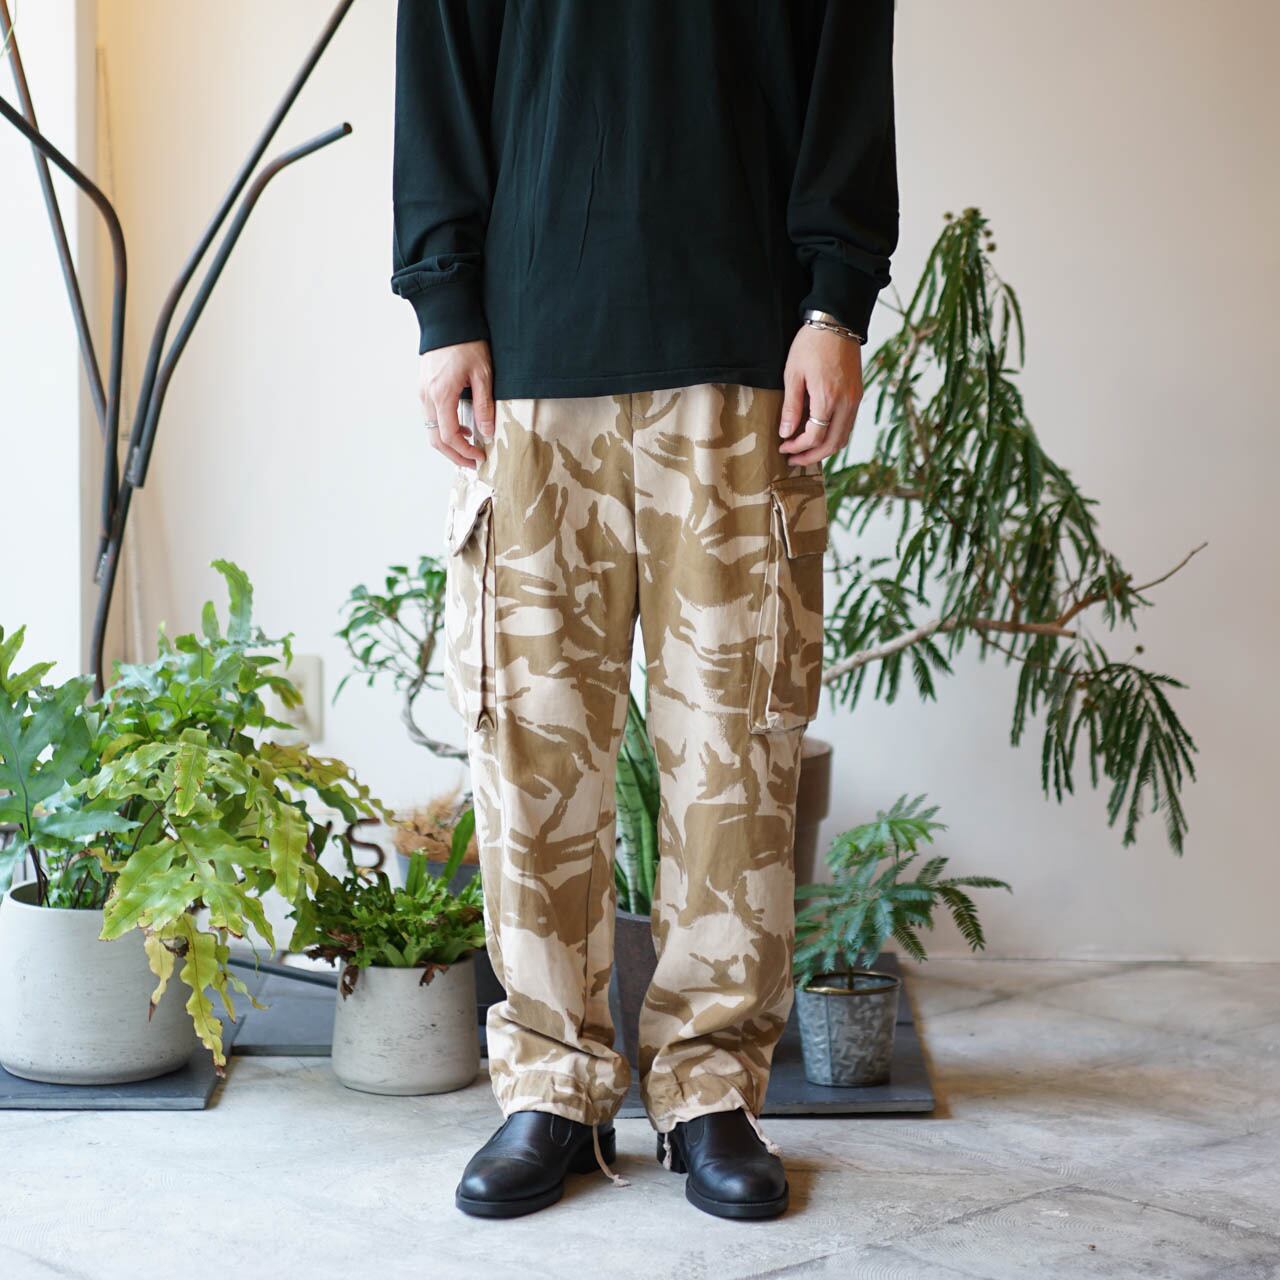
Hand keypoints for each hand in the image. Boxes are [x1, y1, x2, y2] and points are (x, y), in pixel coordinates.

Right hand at [419, 340, 495, 468]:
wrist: (447, 320)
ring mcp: (423, 393)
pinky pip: (431, 417)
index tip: (480, 457)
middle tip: (473, 463)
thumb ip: (484, 405)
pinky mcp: (424, 389)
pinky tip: (462, 427)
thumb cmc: (466, 343)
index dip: (464, 452)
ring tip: (469, 448)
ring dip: (449, 444)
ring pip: (431, 430)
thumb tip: (487, 432)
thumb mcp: (483, 374)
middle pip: (436, 439)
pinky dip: (444, 429)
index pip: (449, 436)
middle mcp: (427, 397)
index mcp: (441, 395)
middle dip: (454, 455)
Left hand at [778, 324, 863, 465]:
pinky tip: (820, 435)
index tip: (783, 447)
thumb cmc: (811, 344)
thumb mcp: (793, 373)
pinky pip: (848, 425)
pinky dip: (834, 436)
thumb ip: (791, 406)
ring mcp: (855, 399)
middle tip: (793, 459)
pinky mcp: (857, 394)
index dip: (797, 447)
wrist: (838, 322)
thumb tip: (786, 433)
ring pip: (843, 437)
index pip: (814, 436)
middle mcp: (846, 403)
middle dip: (812, 455)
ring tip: (805, 451)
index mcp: (828, 398)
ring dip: (825, 449)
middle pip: (832, 444)